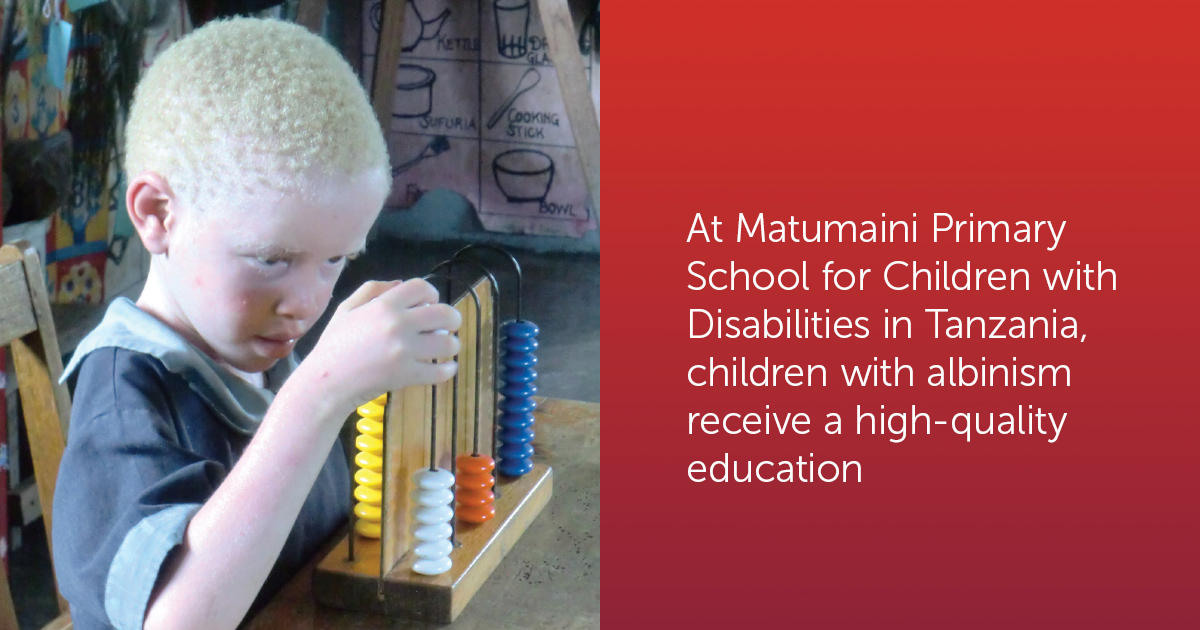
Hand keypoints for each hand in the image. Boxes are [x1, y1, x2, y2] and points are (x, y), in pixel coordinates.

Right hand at [301, 279, 461, 411]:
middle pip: (444, 313)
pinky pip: (441, 371)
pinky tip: (446, 367)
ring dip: (451, 345)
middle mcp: (398, 324)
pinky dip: (448, 369)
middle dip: (452, 319)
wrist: (325, 382)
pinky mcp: (407, 375)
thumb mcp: (346, 309)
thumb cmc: (334, 345)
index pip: (422, 288)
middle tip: (448, 326)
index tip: (431, 304)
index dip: (431, 294)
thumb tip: (400, 283)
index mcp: (384, 305)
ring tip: (444, 348)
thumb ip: (372, 290)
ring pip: (448, 343)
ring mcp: (404, 351)